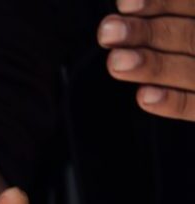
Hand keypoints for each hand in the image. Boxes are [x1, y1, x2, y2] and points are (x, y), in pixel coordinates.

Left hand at [99, 0, 194, 120]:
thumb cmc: (194, 51)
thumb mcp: (192, 26)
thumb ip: (181, 12)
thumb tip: (131, 6)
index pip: (190, 6)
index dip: (161, 3)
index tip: (126, 3)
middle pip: (188, 36)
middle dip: (147, 33)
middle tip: (108, 32)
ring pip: (192, 70)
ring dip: (154, 65)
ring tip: (117, 62)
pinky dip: (174, 103)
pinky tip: (144, 96)